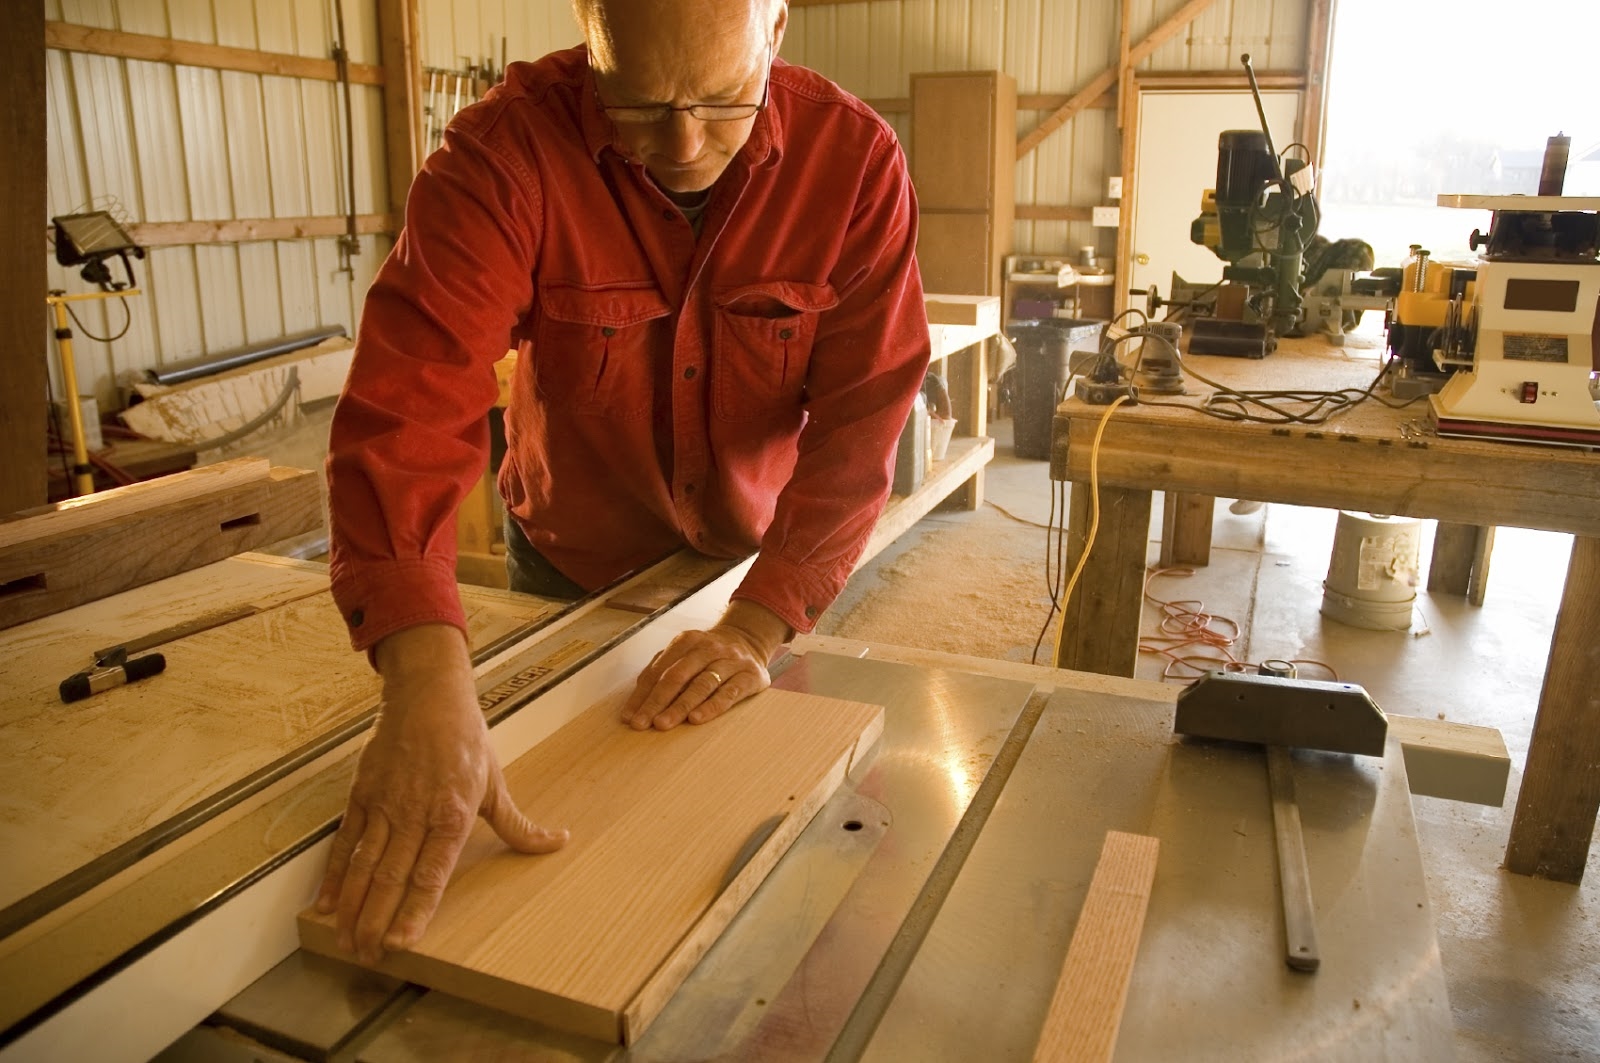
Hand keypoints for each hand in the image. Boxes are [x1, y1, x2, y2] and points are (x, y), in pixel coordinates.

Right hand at [315, 624, 566, 962]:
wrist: (428, 697)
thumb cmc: (466, 742)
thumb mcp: (496, 785)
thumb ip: (518, 825)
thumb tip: (558, 842)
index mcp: (451, 816)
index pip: (430, 874)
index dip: (414, 911)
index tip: (401, 943)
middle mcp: (414, 815)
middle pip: (390, 878)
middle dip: (375, 922)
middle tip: (366, 958)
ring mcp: (384, 805)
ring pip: (363, 865)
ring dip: (351, 907)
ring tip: (344, 942)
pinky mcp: (361, 794)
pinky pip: (344, 841)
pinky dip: (333, 874)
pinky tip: (325, 904)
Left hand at [620, 600, 790, 730]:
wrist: (750, 641)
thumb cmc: (709, 655)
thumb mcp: (686, 654)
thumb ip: (662, 670)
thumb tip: (636, 702)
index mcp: (687, 641)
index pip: (659, 670)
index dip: (642, 694)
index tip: (630, 717)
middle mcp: (708, 648)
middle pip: (678, 676)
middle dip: (657, 702)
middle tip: (642, 723)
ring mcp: (731, 661)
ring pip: (702, 684)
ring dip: (680, 706)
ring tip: (664, 723)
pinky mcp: (749, 676)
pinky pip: (729, 693)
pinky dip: (711, 707)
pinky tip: (696, 719)